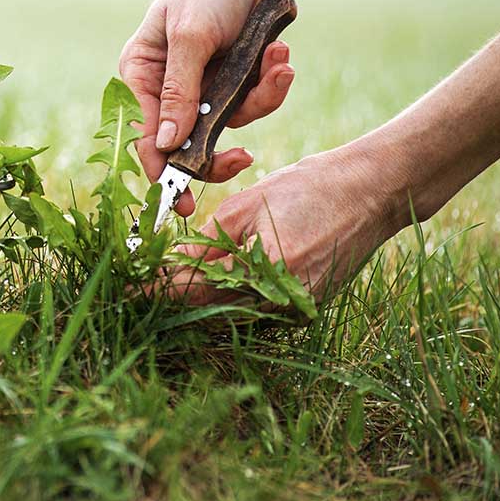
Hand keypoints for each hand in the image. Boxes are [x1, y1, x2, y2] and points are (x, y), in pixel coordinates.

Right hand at [120, 0, 297, 214]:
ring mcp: (205, 87)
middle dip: (218, 152)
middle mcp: (169, 88)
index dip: (159, 169)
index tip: (178, 200)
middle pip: (185, 144)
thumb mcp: (191, 38)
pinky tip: (282, 57)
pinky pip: (255, 104)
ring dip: (259, 98)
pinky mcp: (238, 82)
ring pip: (229, 126)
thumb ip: (180, 94)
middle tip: (241, 164)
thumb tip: (167, 146)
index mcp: (141, 75)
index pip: (144, 133)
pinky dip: (273, 84)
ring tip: (279, 64)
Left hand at [154, 141, 403, 305]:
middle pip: (211, 309)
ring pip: (232, 312)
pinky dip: (229, 297)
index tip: (127, 287)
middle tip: (139, 285)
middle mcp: (280, 303)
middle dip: (175, 297)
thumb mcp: (246, 207)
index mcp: (263, 273)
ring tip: (166, 282)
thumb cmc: (309, 189)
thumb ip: (207, 241)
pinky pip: (255, 308)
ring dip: (200, 299)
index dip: (157, 289)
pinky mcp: (304, 307)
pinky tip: (209, 282)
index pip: (194, 290)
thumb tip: (173, 263)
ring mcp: (295, 310)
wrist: (372, 192)